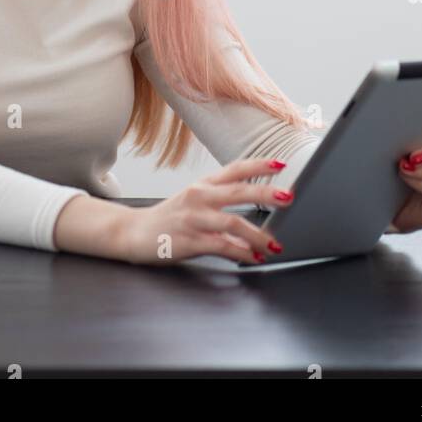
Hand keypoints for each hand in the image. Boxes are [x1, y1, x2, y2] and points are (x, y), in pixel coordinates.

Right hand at [116, 157, 296, 265]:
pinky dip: (241, 253)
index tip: (281, 163)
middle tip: (289, 197)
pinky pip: (221, 245)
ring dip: (258, 234)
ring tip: (274, 244)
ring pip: (233, 221)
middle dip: (267, 193)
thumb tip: (252, 222)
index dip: (259, 164)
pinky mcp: (188, 240)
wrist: (133, 233)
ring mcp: (193, 217)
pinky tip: (253, 258)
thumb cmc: (168, 218)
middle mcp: (199, 196)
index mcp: (202, 184)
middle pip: (239, 190)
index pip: (235, 168)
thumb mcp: (193, 203)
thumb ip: (221, 207)